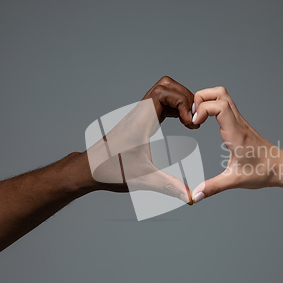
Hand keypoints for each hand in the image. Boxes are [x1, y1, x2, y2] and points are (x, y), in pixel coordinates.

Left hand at [86, 76, 196, 202]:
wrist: (89, 169)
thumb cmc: (111, 171)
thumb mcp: (143, 179)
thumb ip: (168, 186)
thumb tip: (190, 197)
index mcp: (141, 122)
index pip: (163, 92)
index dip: (182, 101)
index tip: (190, 121)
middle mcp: (140, 114)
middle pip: (165, 85)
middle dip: (185, 97)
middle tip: (194, 118)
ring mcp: (139, 116)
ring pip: (163, 92)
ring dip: (180, 101)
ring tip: (190, 121)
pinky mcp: (140, 121)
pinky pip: (160, 104)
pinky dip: (175, 108)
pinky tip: (182, 124)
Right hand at [191, 86, 282, 202]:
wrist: (280, 166)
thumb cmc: (261, 172)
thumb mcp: (234, 181)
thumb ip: (213, 187)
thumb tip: (195, 196)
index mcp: (235, 133)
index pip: (219, 106)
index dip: (202, 109)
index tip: (195, 124)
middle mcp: (237, 122)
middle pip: (219, 92)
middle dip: (201, 99)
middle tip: (193, 117)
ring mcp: (239, 120)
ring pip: (222, 95)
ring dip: (206, 100)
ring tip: (197, 117)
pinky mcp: (239, 122)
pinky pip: (224, 104)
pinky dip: (211, 106)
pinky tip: (205, 121)